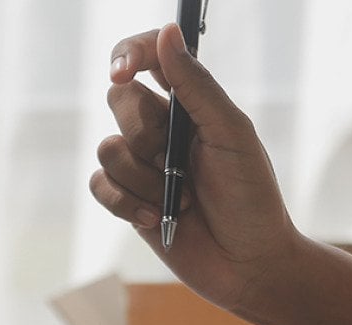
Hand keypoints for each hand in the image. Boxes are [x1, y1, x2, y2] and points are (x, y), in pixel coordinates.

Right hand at [89, 24, 300, 311]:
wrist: (249, 265)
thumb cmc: (252, 198)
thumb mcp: (231, 134)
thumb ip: (196, 85)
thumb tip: (168, 32)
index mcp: (191, 104)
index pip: (148, 57)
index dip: (129, 53)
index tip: (125, 69)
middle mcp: (163, 129)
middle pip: (119, 100)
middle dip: (146, 134)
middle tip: (179, 162)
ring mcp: (143, 166)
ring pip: (108, 148)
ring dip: (144, 179)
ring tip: (182, 200)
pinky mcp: (129, 201)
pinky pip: (99, 185)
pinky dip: (127, 203)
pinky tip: (158, 219)